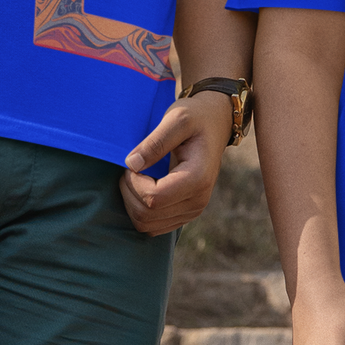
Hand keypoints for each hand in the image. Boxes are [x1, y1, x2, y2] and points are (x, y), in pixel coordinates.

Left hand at [120, 91, 230, 235]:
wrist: (215, 124)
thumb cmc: (196, 117)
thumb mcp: (177, 118)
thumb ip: (155, 142)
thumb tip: (132, 164)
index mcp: (197, 179)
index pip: (153, 199)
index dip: (133, 183)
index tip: (132, 161)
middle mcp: (198, 201)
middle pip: (147, 216)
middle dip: (129, 193)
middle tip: (131, 168)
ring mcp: (193, 211)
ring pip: (147, 226)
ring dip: (132, 203)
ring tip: (138, 176)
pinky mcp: (185, 214)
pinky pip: (153, 226)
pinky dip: (141, 210)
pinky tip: (144, 187)